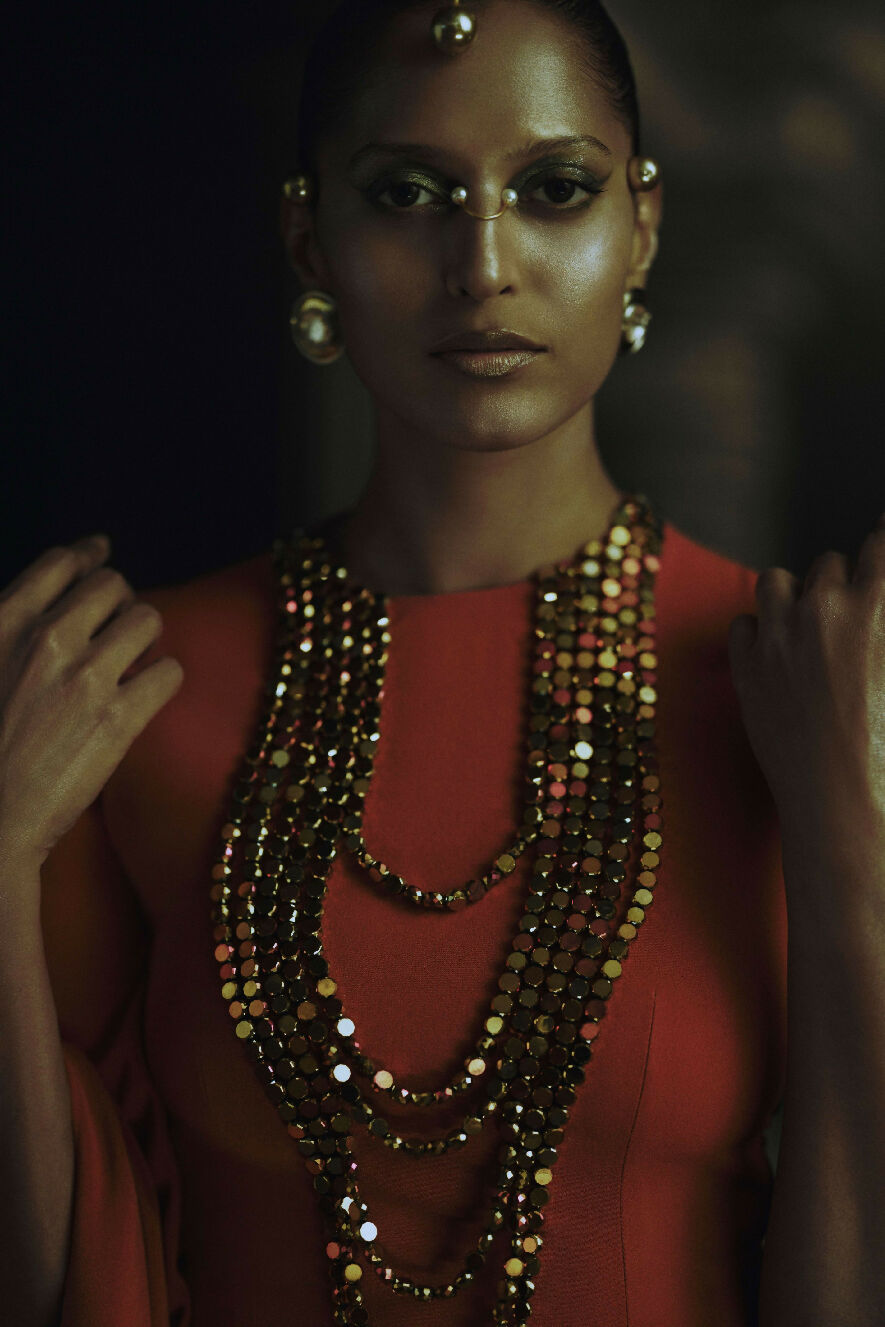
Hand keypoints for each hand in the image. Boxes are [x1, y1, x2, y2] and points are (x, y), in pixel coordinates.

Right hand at [0, 535, 182, 877]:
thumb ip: (11, 631)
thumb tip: (46, 606)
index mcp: (4, 622)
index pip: (61, 563)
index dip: (87, 555)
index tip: (100, 553)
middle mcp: (47, 640)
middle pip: (112, 585)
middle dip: (120, 602)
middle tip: (118, 626)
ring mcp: (86, 677)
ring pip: (148, 619)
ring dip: (145, 637)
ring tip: (134, 661)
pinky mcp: (120, 718)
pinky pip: (170, 671)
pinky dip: (164, 679)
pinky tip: (149, 693)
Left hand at [727, 514, 884, 835]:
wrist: (846, 803)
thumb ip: (884, 624)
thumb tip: (875, 614)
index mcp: (879, 605)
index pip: (882, 540)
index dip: (883, 539)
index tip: (880, 539)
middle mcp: (825, 609)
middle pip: (830, 564)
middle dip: (842, 585)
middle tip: (852, 621)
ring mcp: (778, 636)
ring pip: (776, 581)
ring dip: (794, 597)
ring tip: (808, 629)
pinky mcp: (745, 667)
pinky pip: (743, 623)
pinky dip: (759, 634)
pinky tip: (778, 658)